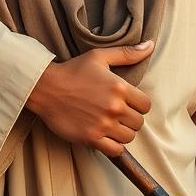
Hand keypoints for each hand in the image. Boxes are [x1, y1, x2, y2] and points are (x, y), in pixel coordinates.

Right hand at [25, 41, 153, 156]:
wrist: (46, 88)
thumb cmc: (73, 70)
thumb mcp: (100, 56)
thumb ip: (127, 53)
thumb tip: (150, 45)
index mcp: (120, 87)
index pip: (146, 105)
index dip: (139, 104)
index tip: (128, 102)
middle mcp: (114, 107)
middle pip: (138, 122)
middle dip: (130, 118)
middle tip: (117, 113)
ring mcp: (103, 124)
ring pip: (129, 137)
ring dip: (123, 132)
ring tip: (111, 124)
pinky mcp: (91, 138)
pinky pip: (115, 150)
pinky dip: (114, 146)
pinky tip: (106, 136)